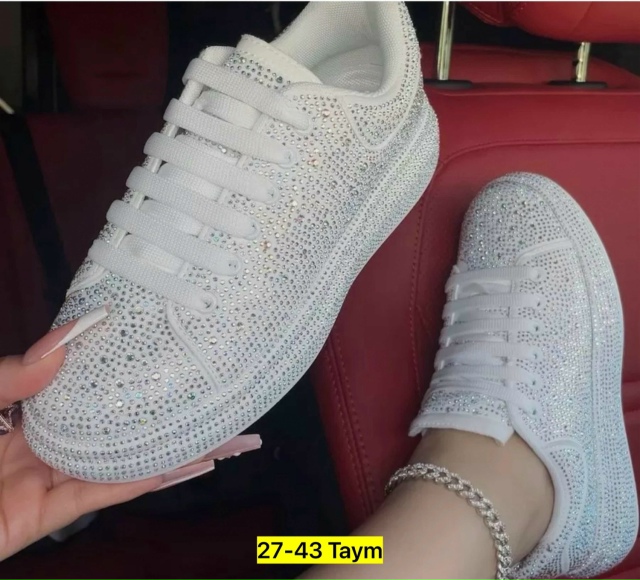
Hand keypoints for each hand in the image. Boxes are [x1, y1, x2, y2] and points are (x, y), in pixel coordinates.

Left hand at [0, 313, 259, 561]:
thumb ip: (10, 376)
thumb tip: (66, 341)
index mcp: (19, 407)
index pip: (85, 382)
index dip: (127, 366)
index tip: (168, 349)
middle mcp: (39, 440)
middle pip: (114, 423)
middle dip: (164, 412)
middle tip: (216, 398)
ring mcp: (44, 479)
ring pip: (120, 461)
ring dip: (173, 451)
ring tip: (223, 436)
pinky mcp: (41, 518)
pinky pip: (100, 496)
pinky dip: (143, 482)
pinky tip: (181, 467)